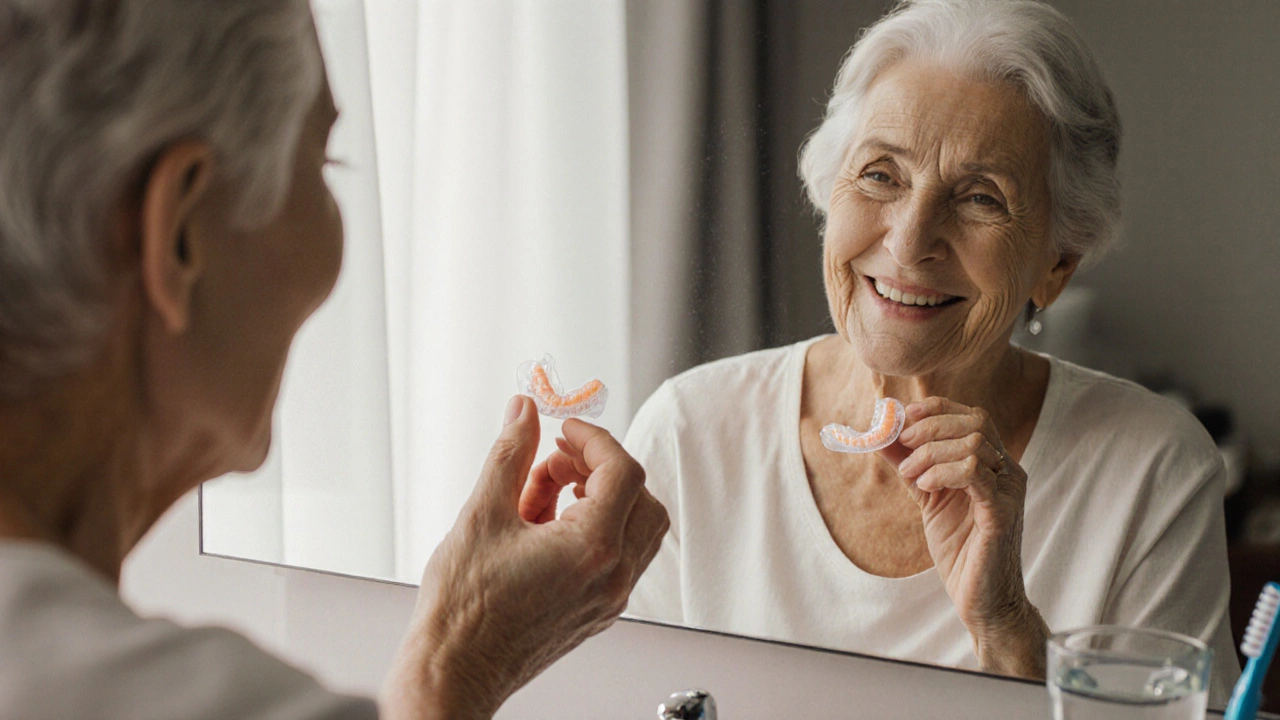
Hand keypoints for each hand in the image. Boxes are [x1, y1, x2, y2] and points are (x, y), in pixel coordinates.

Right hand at [381, 396, 668, 719]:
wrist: (455, 670)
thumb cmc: (464, 610)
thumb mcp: (482, 514)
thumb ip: (511, 454)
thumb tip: (524, 412)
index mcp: (592, 548)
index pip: (623, 472)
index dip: (594, 439)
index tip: (564, 429)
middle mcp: (612, 575)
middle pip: (642, 498)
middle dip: (602, 467)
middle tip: (559, 458)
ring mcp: (610, 597)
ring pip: (637, 528)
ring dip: (603, 497)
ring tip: (549, 492)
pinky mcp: (598, 610)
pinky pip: (620, 555)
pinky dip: (597, 527)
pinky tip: (546, 523)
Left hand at [879, 397, 1048, 678]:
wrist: (982, 600)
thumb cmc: (960, 550)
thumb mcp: (929, 499)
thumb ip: (911, 466)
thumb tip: (882, 436)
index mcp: (994, 464)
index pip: (973, 416)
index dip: (937, 409)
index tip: (904, 419)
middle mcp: (1008, 472)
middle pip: (976, 422)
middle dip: (932, 427)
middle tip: (904, 445)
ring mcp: (1009, 491)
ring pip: (974, 444)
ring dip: (932, 453)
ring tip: (912, 476)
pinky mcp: (1003, 513)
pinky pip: (976, 474)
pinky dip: (943, 472)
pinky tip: (925, 486)